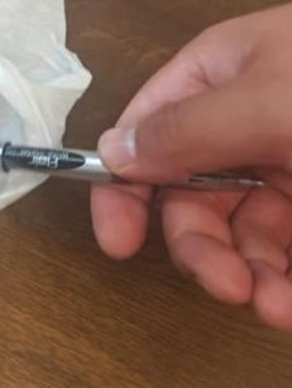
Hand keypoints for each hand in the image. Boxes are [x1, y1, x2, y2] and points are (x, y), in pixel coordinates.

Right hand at [90, 5, 291, 330]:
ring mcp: (291, 169)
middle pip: (194, 198)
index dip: (126, 185)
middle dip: (205, 250)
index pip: (149, 129)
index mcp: (222, 77)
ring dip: (251, 280)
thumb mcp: (271, 97)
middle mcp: (250, 124)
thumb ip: (191, 128)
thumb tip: (114, 150)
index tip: (121, 245)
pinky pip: (289, 258)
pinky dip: (287, 288)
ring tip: (277, 309)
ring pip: (245, 238)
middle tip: (228, 288)